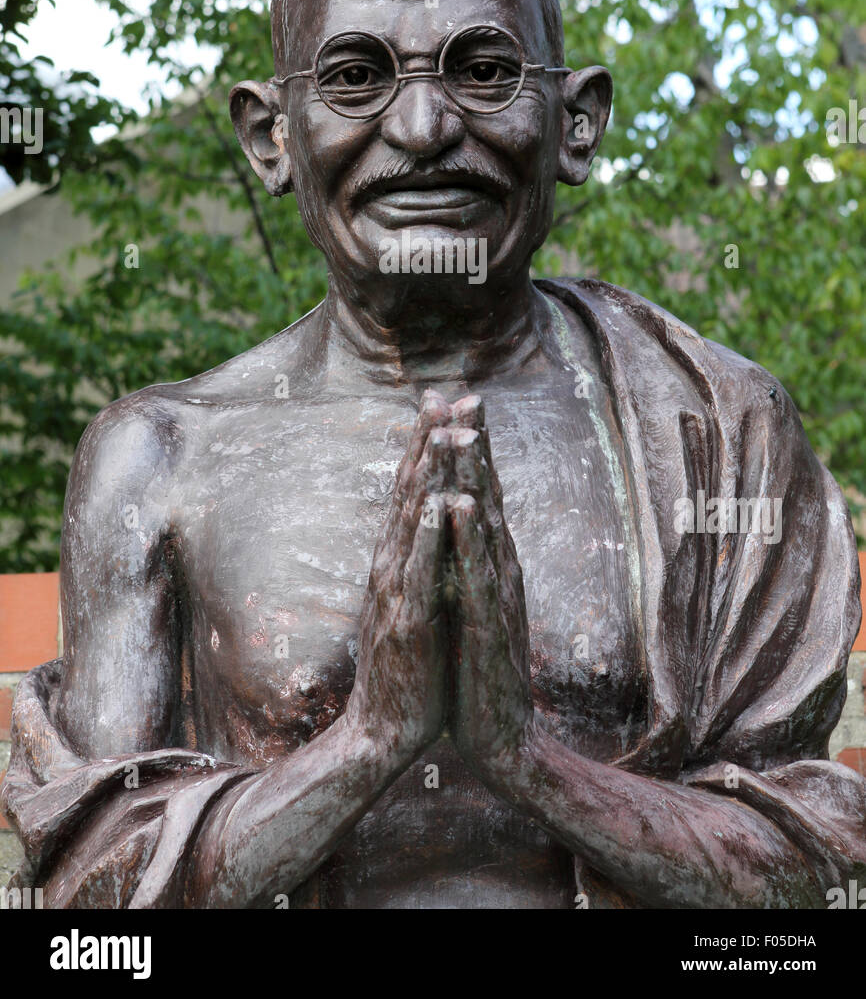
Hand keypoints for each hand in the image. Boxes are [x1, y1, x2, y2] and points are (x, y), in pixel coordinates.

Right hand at [343, 390, 451, 767]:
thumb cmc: (406, 667)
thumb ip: (415, 560)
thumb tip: (426, 519)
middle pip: (409, 491)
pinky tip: (441, 503)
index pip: (412, 489)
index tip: (445, 399)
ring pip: (413, 521)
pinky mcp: (409, 621)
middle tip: (443, 394)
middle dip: (428, 441)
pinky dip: (430, 533)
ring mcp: (397, 591)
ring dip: (429, 473)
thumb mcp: (411, 601)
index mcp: (397, 559)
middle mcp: (391, 565)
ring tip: (444, 430)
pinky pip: (422, 570)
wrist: (384, 732)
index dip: (427, 443)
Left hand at [446, 397, 536, 788]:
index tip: (449, 402)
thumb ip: (466, 563)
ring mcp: (497, 595)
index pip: (476, 494)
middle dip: (474, 445)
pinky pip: (476, 573)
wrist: (499, 737)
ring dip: (474, 477)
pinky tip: (460, 507)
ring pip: (485, 525)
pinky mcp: (489, 625)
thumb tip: (453, 520)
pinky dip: (468, 537)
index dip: (464, 448)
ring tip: (463, 433)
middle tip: (466, 395)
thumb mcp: (469, 604)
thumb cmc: (478, 670)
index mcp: (489, 563)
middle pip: (487, 495)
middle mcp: (499, 569)